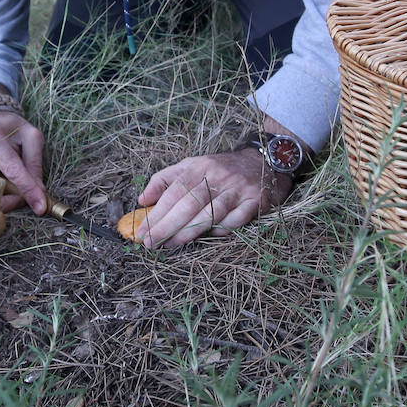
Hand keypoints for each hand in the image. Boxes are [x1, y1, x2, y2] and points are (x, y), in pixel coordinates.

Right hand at [0, 110, 48, 214]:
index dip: (28, 190)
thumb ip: (35, 164)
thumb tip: (38, 192)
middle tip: (27, 192)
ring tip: (10, 178)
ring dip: (5, 195)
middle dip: (14, 198)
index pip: (12, 171)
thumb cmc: (13, 129)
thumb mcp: (31, 137)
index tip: (40, 207)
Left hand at [134, 147, 294, 248]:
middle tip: (150, 243)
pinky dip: (222, 229)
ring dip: (188, 232)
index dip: (157, 212)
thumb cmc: (221, 169)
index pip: (174, 191)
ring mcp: (238, 189)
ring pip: (211, 213)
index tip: (142, 231)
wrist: (264, 161)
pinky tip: (210, 236)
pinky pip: (236, 220)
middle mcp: (218, 176)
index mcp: (199, 167)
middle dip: (167, 226)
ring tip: (170, 245)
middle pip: (189, 204)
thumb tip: (142, 200)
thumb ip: (165, 180)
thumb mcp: (191, 166)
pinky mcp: (256, 201)